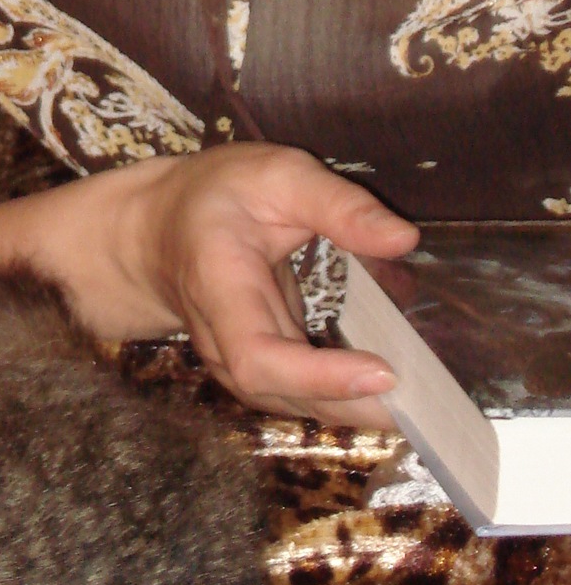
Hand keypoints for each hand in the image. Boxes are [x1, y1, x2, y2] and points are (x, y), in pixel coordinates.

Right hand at [21, 145, 418, 426]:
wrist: (158, 231)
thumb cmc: (217, 195)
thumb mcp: (276, 175)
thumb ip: (338, 204)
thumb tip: (406, 239)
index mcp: (220, 287)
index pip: (258, 356)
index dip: (318, 376)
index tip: (382, 373)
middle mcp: (222, 341)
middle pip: (282, 394)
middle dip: (354, 405)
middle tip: (428, 400)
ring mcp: (235, 363)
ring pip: (294, 404)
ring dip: (355, 409)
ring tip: (422, 399)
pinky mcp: (257, 369)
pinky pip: (300, 394)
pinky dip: (346, 397)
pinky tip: (394, 386)